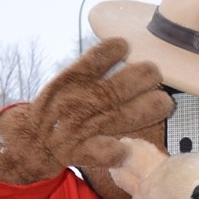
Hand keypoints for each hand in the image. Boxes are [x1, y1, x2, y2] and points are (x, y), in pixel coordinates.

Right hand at [30, 38, 174, 167]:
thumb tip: (126, 47)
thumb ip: (92, 69)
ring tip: (164, 102)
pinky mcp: (79, 152)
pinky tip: (126, 150)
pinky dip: (111, 152)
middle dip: (137, 80)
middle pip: (111, 90)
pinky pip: (97, 153)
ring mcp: (79, 129)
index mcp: (70, 82)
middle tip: (156, 73)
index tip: (124, 44)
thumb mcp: (67, 82)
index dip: (107, 53)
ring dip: (141, 110)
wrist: (33, 140)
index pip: (90, 63)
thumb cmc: (60, 106)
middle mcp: (76, 104)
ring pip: (114, 119)